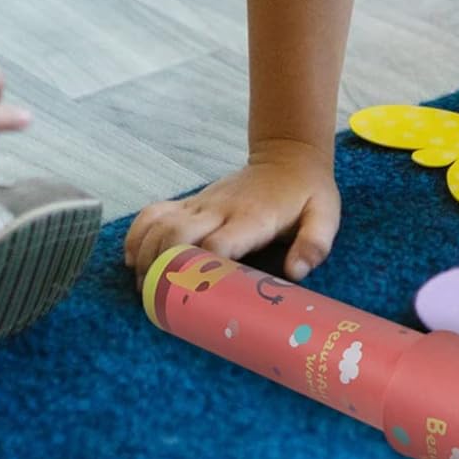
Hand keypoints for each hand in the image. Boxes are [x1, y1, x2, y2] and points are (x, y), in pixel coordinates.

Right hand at [124, 138, 339, 288]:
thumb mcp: (325, 216)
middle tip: (158, 302)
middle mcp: (220, 209)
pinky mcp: (191, 202)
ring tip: (144, 288)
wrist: (288, 156)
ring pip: (160, 224)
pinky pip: (154, 212)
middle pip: (177, 235)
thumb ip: (315, 243)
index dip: (202, 272)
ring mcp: (202, 204)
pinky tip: (133, 260)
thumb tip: (295, 273)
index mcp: (252, 217)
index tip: (193, 299)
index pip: (218, 245)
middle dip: (162, 269)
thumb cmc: (307, 194)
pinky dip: (137, 234)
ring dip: (145, 256)